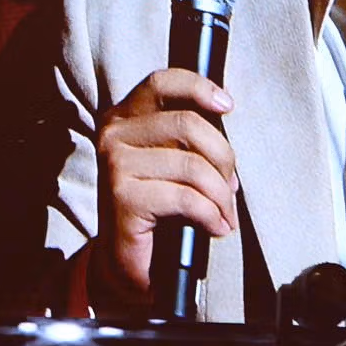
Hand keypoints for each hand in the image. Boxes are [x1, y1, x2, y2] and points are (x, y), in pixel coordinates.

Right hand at [89, 68, 236, 312]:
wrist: (126, 263)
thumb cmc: (156, 208)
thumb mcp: (169, 161)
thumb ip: (185, 136)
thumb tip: (224, 113)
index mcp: (123, 116)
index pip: (162, 82)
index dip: (198, 87)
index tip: (227, 106)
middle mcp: (113, 134)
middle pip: (188, 125)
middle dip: (223, 158)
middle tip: (232, 188)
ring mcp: (115, 165)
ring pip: (193, 166)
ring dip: (221, 196)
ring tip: (225, 215)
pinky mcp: (123, 198)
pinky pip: (187, 199)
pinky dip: (211, 216)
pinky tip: (216, 228)